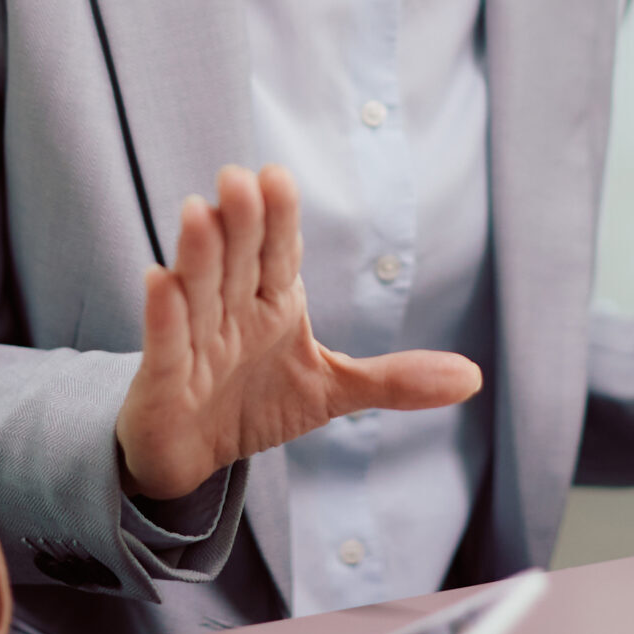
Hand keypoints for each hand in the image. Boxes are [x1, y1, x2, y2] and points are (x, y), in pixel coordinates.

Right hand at [114, 165, 482, 500]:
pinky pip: (164, 343)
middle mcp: (232, 310)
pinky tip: (160, 280)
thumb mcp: (333, 391)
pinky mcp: (164, 378)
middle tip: (239, 178)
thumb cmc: (256, 403)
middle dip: (240, 221)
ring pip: (198, 289)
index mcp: (273, 301)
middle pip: (237, 259)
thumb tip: (472, 376)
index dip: (278, 218)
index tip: (278, 178)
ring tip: (198, 211)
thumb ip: (395, 380)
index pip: (278, 252)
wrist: (195, 456)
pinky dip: (163, 314)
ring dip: (199, 253)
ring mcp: (194, 339)